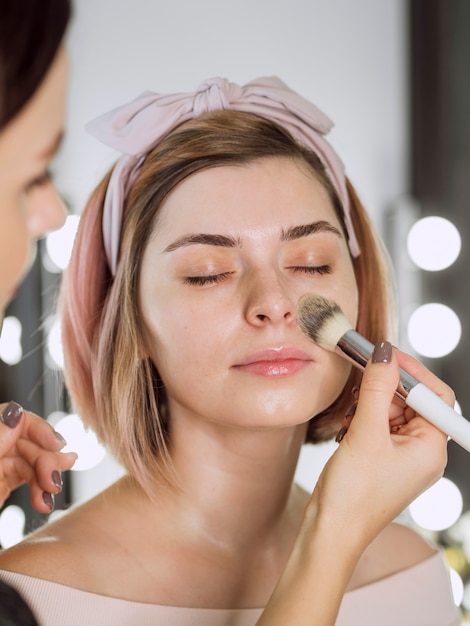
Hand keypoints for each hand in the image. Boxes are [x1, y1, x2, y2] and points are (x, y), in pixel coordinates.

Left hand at [0, 401, 77, 512]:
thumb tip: (15, 412)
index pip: (12, 417)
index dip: (39, 428)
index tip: (58, 444)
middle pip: (28, 440)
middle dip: (46, 460)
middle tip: (54, 480)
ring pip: (31, 460)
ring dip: (47, 476)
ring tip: (53, 490)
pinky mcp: (1, 485)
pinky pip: (26, 478)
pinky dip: (40, 489)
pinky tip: (46, 500)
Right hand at [310, 341, 449, 553]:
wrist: (330, 530)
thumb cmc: (353, 494)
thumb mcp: (365, 432)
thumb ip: (377, 388)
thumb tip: (385, 354)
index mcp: (431, 449)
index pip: (435, 396)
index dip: (412, 372)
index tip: (386, 355)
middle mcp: (423, 452)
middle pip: (413, 401)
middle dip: (387, 389)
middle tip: (362, 379)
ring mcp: (403, 456)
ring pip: (393, 411)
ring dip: (372, 404)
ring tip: (352, 415)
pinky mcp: (384, 458)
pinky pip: (380, 425)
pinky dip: (364, 418)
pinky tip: (349, 427)